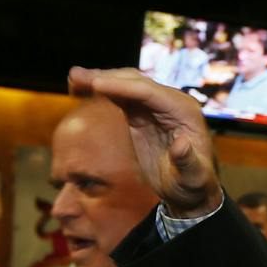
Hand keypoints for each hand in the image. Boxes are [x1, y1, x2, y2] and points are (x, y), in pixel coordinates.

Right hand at [68, 65, 220, 216]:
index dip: (122, 87)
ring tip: (73, 78)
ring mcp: (156, 106)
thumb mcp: (193, 179)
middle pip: (134, 81)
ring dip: (99, 79)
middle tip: (75, 76)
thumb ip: (188, 163)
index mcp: (183, 111)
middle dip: (105, 78)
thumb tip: (181, 145)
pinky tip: (82, 90)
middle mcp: (171, 102)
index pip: (148, 92)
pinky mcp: (143, 114)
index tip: (96, 85)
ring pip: (125, 84)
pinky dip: (102, 91)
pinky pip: (121, 96)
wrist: (191, 189)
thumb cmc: (194, 185)